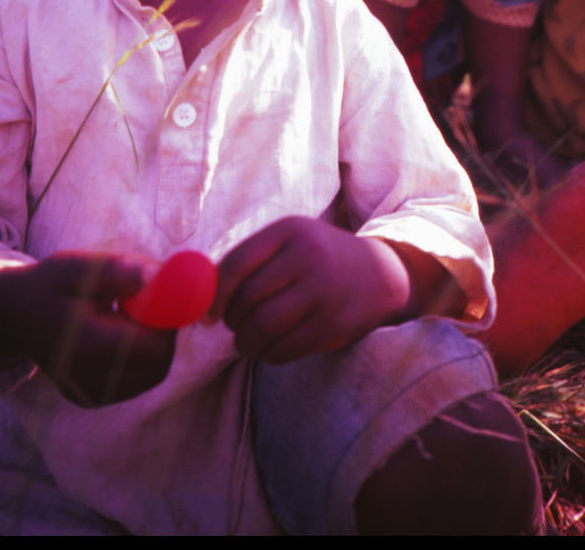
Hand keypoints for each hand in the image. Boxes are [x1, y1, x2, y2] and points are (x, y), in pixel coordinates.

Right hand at [0, 252, 174, 406]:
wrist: (17, 317)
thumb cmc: (51, 286)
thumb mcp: (77, 266)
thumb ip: (118, 271)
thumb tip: (158, 276)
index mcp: (84, 344)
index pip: (154, 345)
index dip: (168, 317)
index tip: (159, 292)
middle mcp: (88, 379)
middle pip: (159, 362)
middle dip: (162, 329)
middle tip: (142, 302)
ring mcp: (91, 394)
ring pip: (154, 371)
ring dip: (152, 341)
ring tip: (122, 317)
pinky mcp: (95, 398)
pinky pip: (139, 378)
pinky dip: (140, 355)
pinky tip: (116, 335)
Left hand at [213, 217, 413, 363]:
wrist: (381, 274)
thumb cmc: (320, 258)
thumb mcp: (291, 242)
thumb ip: (251, 261)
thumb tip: (203, 297)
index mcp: (290, 230)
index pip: (236, 264)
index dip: (215, 294)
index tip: (209, 314)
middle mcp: (307, 256)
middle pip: (247, 299)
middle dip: (232, 321)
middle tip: (234, 328)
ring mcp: (322, 291)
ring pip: (262, 327)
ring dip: (246, 343)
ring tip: (247, 343)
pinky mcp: (333, 324)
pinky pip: (285, 349)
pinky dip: (270, 355)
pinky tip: (272, 349)